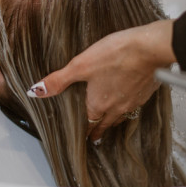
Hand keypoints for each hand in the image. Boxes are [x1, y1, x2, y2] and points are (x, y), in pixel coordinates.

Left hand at [26, 20, 175, 140]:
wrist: (150, 49)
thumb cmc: (116, 54)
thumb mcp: (81, 65)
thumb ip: (58, 80)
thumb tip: (36, 91)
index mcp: (98, 104)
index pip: (90, 124)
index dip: (86, 131)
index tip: (85, 137)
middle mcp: (116, 107)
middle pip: (106, 123)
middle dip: (99, 129)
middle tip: (96, 136)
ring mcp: (133, 101)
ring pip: (122, 116)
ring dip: (114, 120)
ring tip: (111, 121)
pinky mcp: (146, 92)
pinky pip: (135, 104)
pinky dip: (129, 105)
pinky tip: (130, 97)